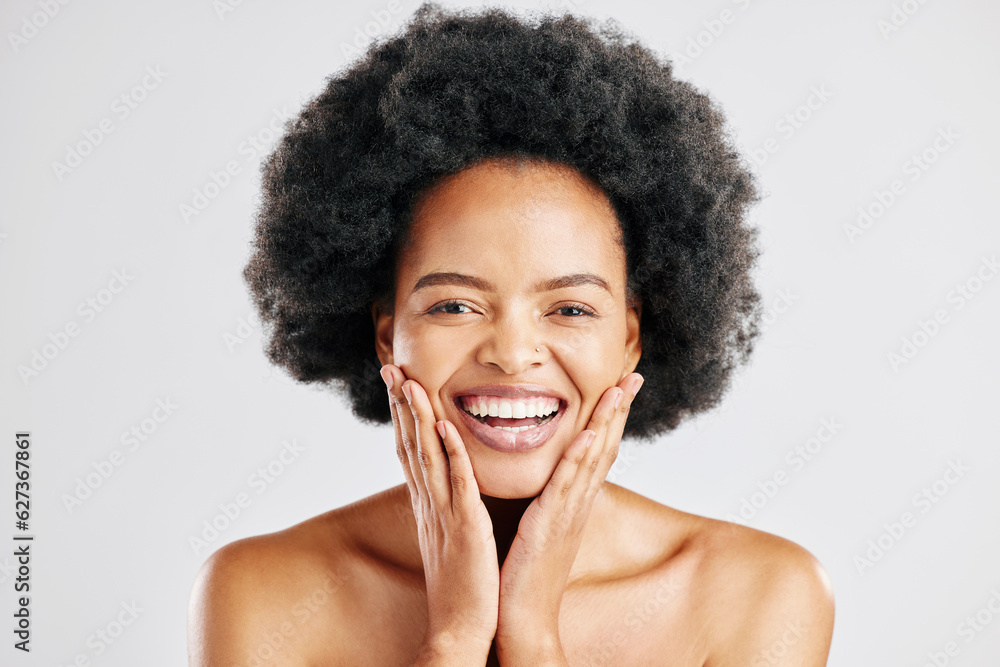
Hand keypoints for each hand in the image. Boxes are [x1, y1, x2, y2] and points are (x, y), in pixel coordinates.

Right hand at [380, 363, 498, 659]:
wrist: (460, 629)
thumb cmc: (462, 585)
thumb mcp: (449, 536)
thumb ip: (447, 507)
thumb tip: (447, 485)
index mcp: (428, 505)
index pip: (410, 450)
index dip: (402, 415)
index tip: (397, 381)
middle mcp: (429, 504)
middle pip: (409, 445)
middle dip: (400, 405)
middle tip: (390, 367)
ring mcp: (444, 514)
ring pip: (427, 456)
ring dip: (417, 418)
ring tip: (408, 382)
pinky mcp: (464, 528)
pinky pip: (457, 485)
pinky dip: (450, 454)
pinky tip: (443, 427)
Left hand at [495, 372, 643, 659]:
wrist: (523, 617)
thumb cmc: (527, 572)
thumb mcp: (542, 526)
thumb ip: (549, 499)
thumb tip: (552, 477)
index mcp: (573, 501)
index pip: (598, 449)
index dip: (611, 416)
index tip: (621, 384)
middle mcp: (577, 503)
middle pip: (605, 447)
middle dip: (618, 409)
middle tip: (633, 374)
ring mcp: (566, 513)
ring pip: (591, 459)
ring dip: (606, 422)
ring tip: (617, 389)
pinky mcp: (548, 526)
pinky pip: (565, 487)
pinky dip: (579, 459)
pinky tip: (590, 434)